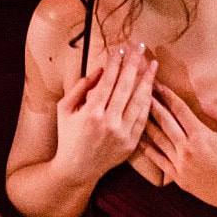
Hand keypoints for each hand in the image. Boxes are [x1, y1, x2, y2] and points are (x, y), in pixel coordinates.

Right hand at [54, 44, 156, 184]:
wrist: (77, 170)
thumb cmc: (68, 136)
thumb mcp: (64, 109)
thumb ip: (80, 87)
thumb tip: (100, 70)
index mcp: (91, 113)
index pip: (108, 81)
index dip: (115, 63)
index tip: (120, 48)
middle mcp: (109, 122)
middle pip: (126, 86)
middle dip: (134, 64)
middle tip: (140, 47)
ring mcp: (122, 133)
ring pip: (139, 101)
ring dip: (147, 80)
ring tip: (152, 63)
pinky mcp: (131, 142)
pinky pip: (143, 118)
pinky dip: (148, 102)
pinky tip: (152, 88)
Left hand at [141, 84, 216, 212]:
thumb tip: (206, 104)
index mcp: (201, 135)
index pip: (179, 109)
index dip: (167, 95)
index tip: (159, 84)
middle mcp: (186, 148)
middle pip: (164, 121)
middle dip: (153, 104)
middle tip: (143, 91)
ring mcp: (180, 164)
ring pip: (158, 139)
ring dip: (147, 123)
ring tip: (137, 111)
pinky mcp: (178, 178)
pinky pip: (158, 161)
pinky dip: (148, 150)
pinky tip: (140, 141)